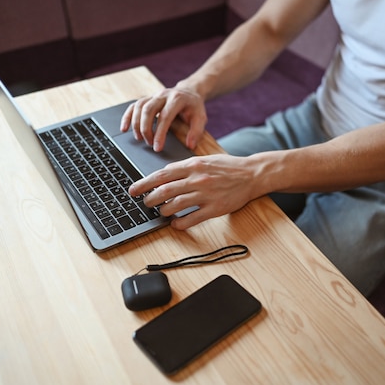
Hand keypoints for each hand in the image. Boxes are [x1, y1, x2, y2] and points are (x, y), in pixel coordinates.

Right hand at [120, 87, 207, 151]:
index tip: (157, 147)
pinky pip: (133, 106)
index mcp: (177, 99)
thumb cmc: (193, 107)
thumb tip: (190, 145)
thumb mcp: (201, 117)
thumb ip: (196, 131)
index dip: (160, 133)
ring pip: (139, 107)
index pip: (165, 116)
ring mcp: (153, 96)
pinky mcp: (147, 99)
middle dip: (146, 129)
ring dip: (136, 124)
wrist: (188, 92)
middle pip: (148, 110)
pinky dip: (127, 117)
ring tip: (140, 139)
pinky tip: (124, 128)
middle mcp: (163, 95)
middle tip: (149, 144)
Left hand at [128, 154, 259, 229]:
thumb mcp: (204, 160)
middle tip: (145, 203)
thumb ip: (185, 168)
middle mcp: (197, 179)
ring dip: (163, 211)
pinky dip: (180, 223)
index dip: (144, 183)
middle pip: (164, 191)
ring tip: (161, 213)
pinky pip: (192, 219)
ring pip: (175, 206)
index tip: (133, 190)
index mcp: (193, 165)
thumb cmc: (227, 167)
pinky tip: (176, 224)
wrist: (251, 174)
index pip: (162, 175)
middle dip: (150, 199)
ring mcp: (206, 195)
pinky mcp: (214, 208)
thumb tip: (164, 176)